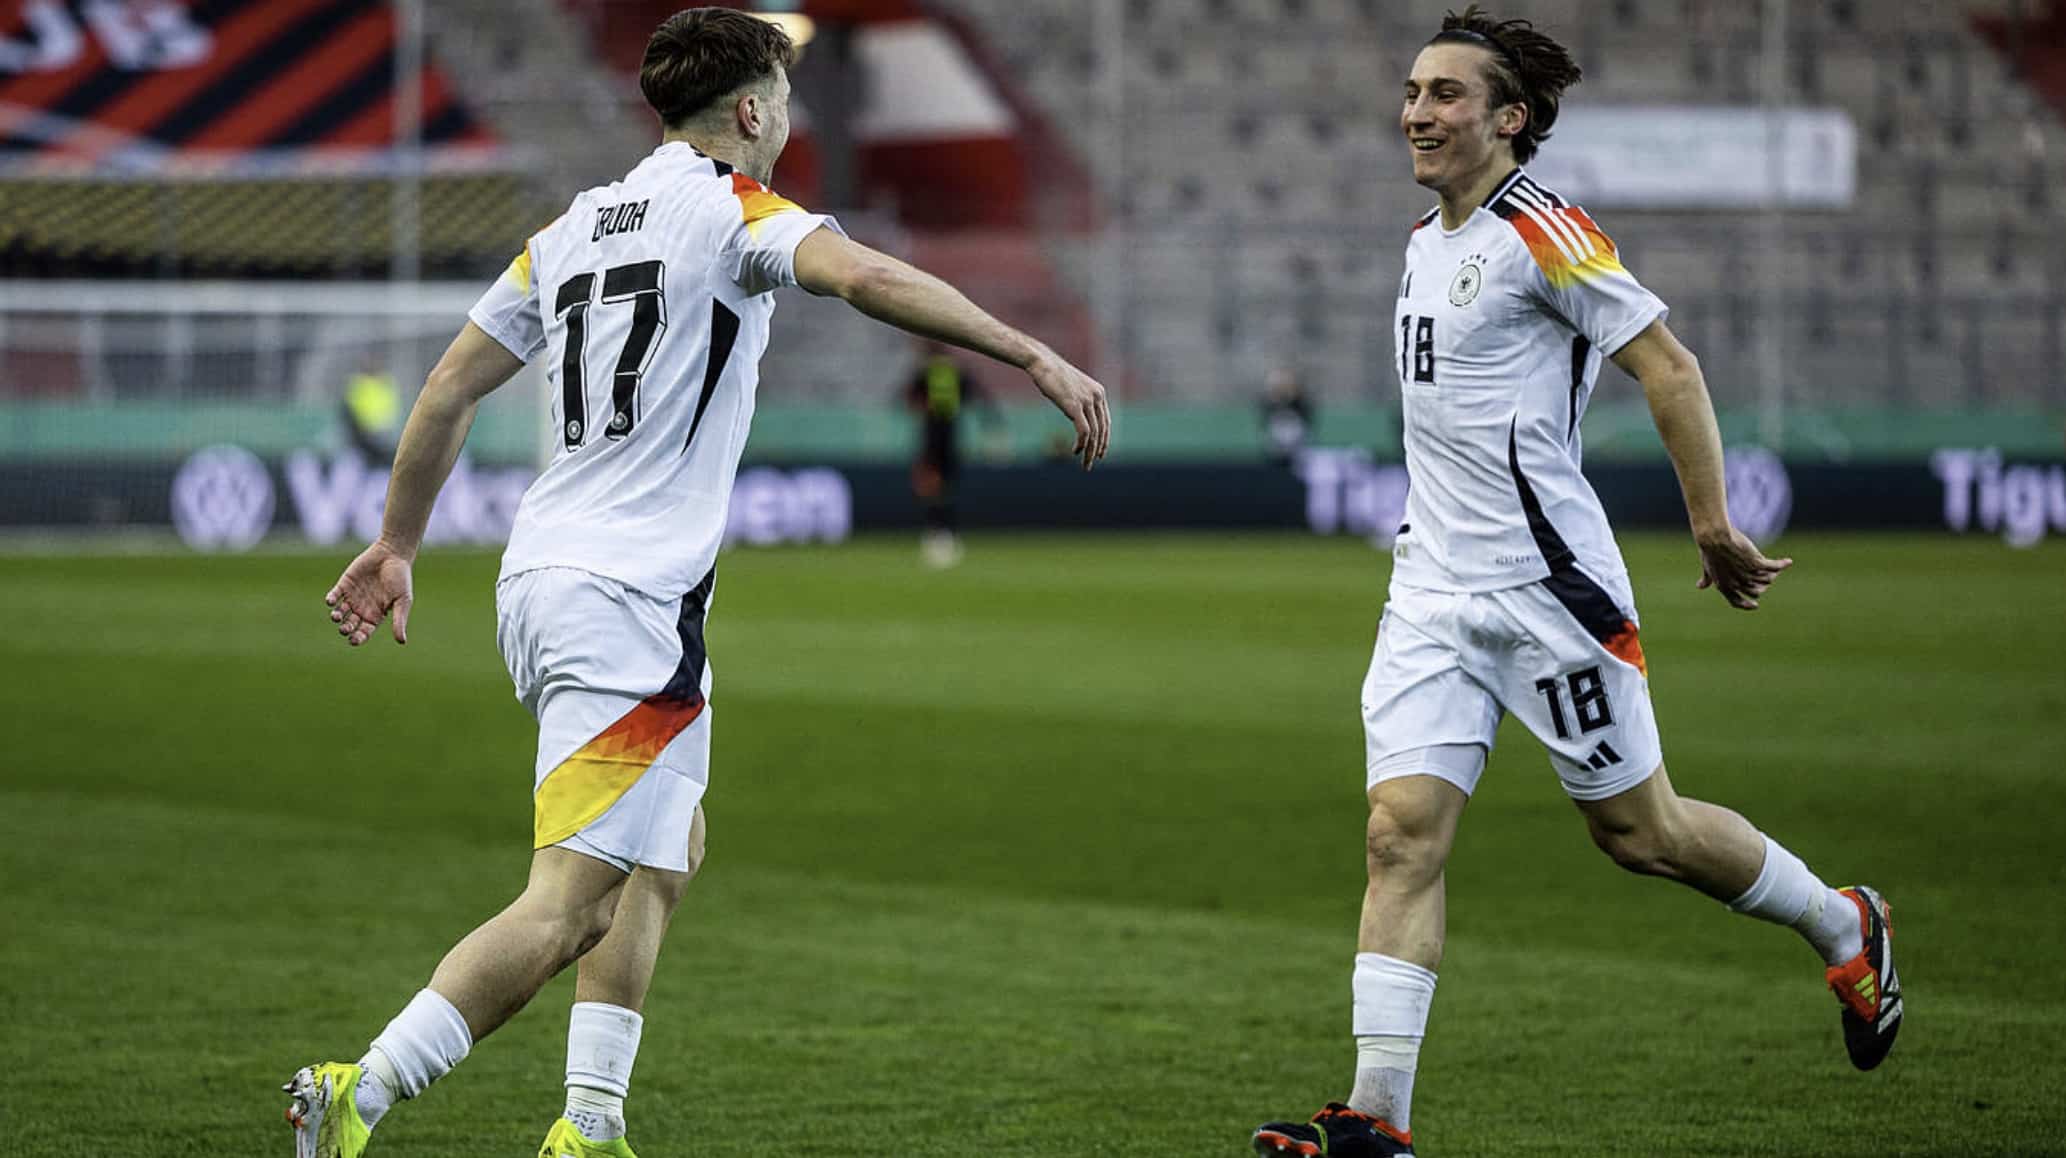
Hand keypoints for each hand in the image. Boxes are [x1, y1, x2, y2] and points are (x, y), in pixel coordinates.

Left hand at [325, 540, 413, 645]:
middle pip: (350, 624)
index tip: (353, 640)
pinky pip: (334, 595)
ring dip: (336, 616)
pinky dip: (331, 599)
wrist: (392, 554)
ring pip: (340, 612)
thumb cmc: (401, 578)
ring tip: (336, 617)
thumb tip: (402, 642)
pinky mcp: (345, 584)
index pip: (364, 632)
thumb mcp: (402, 600)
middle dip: (346, 629)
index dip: (358, 638)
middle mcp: (363, 608)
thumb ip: (399, 620)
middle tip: (344, 629)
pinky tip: (330, 602)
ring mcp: (352, 596)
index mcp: (376, 615)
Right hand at [1026, 353, 1109, 469]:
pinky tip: (1075, 451)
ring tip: (1085, 463)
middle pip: (1102, 429)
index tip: (1100, 452)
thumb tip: (1076, 415)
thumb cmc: (1053, 375)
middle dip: (1098, 448)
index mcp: (1099, 392)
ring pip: (1094, 433)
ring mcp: (1087, 401)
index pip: (1106, 421)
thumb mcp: (1071, 388)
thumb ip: (1079, 401)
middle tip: (1093, 462)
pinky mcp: (1075, 406)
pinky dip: (1081, 444)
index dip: (1104, 439)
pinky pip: (1083, 431)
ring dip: (1089, 451)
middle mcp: (1097, 397)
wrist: (1042, 363)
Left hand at [1695, 526, 1791, 609]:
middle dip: (1762, 585)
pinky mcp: (1756, 563)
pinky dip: (1781, 564)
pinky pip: (1773, 567)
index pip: (1737, 602)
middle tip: (1767, 576)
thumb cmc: (1710, 550)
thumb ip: (1707, 579)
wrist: (1714, 538)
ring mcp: (1747, 575)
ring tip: (1776, 565)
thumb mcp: (1707, 567)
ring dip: (1772, 573)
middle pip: (1756, 591)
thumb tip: (1700, 586)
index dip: (1746, 605)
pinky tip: (1788, 561)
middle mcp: (1737, 584)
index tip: (1755, 605)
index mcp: (1724, 587)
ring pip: (1766, 579)